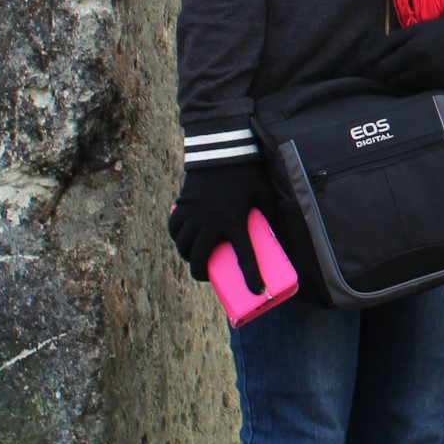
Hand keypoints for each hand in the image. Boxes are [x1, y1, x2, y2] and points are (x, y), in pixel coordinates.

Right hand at [168, 159, 274, 290]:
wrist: (221, 150)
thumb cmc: (246, 173)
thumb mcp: (264, 194)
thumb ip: (267, 213)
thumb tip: (269, 230)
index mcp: (235, 220)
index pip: (245, 256)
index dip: (252, 277)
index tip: (258, 293)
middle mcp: (211, 222)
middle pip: (201, 259)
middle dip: (202, 274)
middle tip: (207, 277)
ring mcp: (194, 214)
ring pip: (185, 246)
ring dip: (189, 257)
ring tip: (196, 259)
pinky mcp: (182, 205)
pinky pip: (174, 229)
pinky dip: (176, 238)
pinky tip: (183, 241)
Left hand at [372, 0, 443, 95]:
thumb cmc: (431, 31)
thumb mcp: (406, 32)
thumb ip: (383, 46)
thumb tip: (362, 64)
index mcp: (414, 51)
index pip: (383, 70)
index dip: (377, 68)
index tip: (379, 63)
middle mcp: (426, 68)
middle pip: (392, 83)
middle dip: (387, 77)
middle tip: (392, 67)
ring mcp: (436, 80)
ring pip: (404, 90)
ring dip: (400, 83)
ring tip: (406, 70)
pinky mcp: (443, 88)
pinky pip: (419, 92)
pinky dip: (414, 86)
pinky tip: (419, 75)